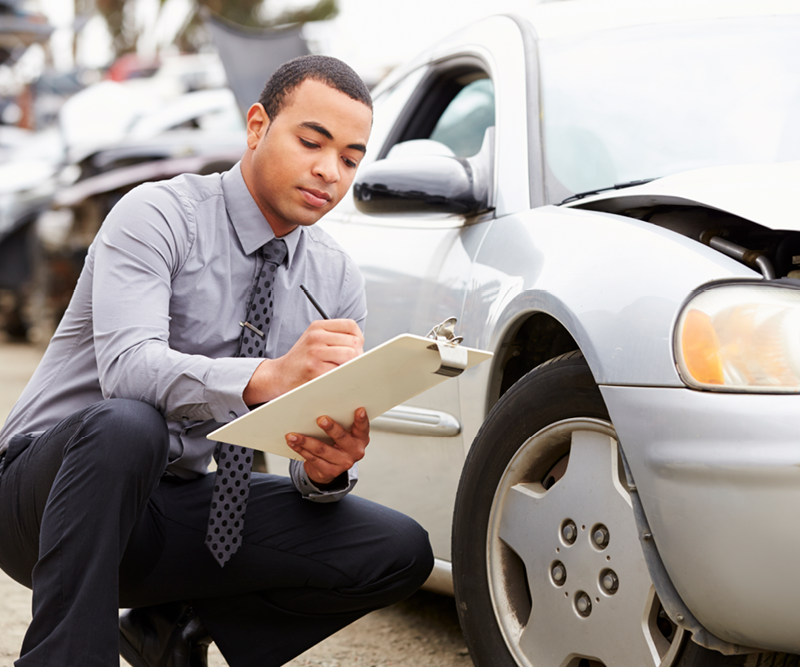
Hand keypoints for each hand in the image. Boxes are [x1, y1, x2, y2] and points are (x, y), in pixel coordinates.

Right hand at [243, 319, 362, 405]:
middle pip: (354, 342)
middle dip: (357, 355)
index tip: (355, 349)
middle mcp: (316, 337)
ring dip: (350, 366)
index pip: (350, 325)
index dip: (358, 338)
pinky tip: (333, 378)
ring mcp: (315, 353)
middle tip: (349, 364)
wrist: (279, 375)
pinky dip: (342, 376)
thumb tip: (361, 347)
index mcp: (318, 327)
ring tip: (341, 370)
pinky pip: (341, 372)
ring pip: (350, 356)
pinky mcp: (315, 370)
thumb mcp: (314, 339)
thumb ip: (335, 337)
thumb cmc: (301, 359)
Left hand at [285, 408, 369, 485]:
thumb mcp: (345, 433)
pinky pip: (313, 459)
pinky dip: (301, 450)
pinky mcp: (330, 471)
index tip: (359, 410)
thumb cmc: (337, 443)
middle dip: (331, 428)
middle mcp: (355, 451)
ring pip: (322, 450)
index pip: (363, 428)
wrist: (331, 466)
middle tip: (320, 419)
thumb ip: (341, 422)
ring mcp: (343, 463)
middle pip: (341, 438)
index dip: (361, 420)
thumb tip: (322, 407)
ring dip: (306, 441)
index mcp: (361, 438)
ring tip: (293, 435)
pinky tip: (293, 444)